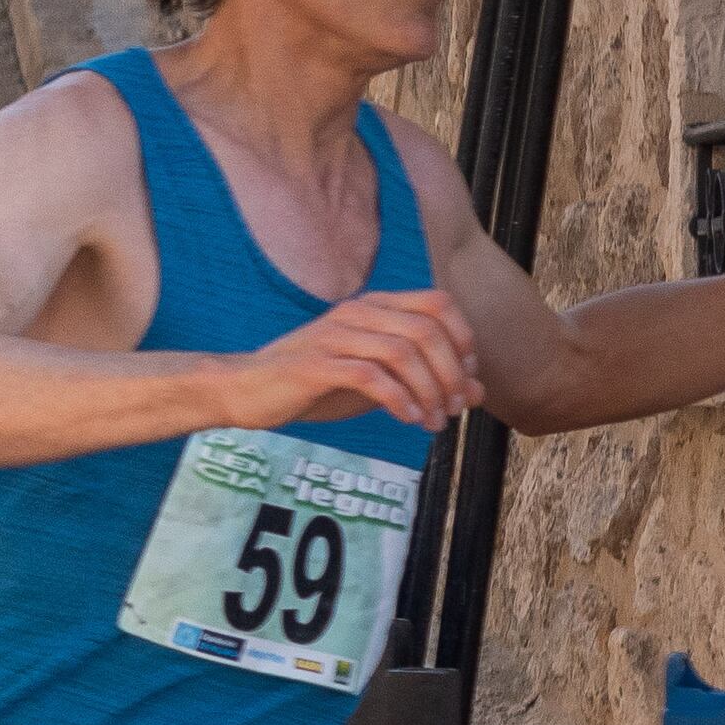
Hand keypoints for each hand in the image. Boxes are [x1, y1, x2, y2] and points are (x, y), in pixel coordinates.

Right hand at [215, 288, 483, 431]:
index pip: (438, 303)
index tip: (465, 378)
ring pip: (403, 353)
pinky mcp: (315, 365)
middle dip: (451, 374)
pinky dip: (399, 399)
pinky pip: (371, 376)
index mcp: (372, 307)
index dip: (463, 339)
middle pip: (427, 330)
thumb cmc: (313, 385)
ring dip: (429, 391)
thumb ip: (425, 381)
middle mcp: (355, 313)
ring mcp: (333, 336)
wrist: (245, 392)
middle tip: (454, 408)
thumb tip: (479, 392)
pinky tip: (408, 419)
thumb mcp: (378, 381)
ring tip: (433, 421)